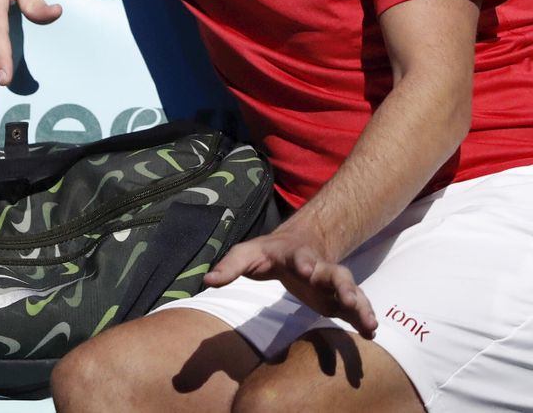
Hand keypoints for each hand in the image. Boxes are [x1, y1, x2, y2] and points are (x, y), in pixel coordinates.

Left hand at [205, 230, 376, 338]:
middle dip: (342, 285)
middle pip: (335, 274)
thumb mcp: (246, 254)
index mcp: (297, 256)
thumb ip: (229, 266)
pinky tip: (371, 332)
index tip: (307, 269)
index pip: (302, 257)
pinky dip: (363, 318)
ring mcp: (333, 284)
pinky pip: (355, 308)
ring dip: (360, 305)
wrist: (299, 246)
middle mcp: (320, 268)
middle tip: (348, 297)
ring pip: (352, 292)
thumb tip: (207, 281)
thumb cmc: (269, 253)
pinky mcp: (339, 300)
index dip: (305, 261)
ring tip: (369, 323)